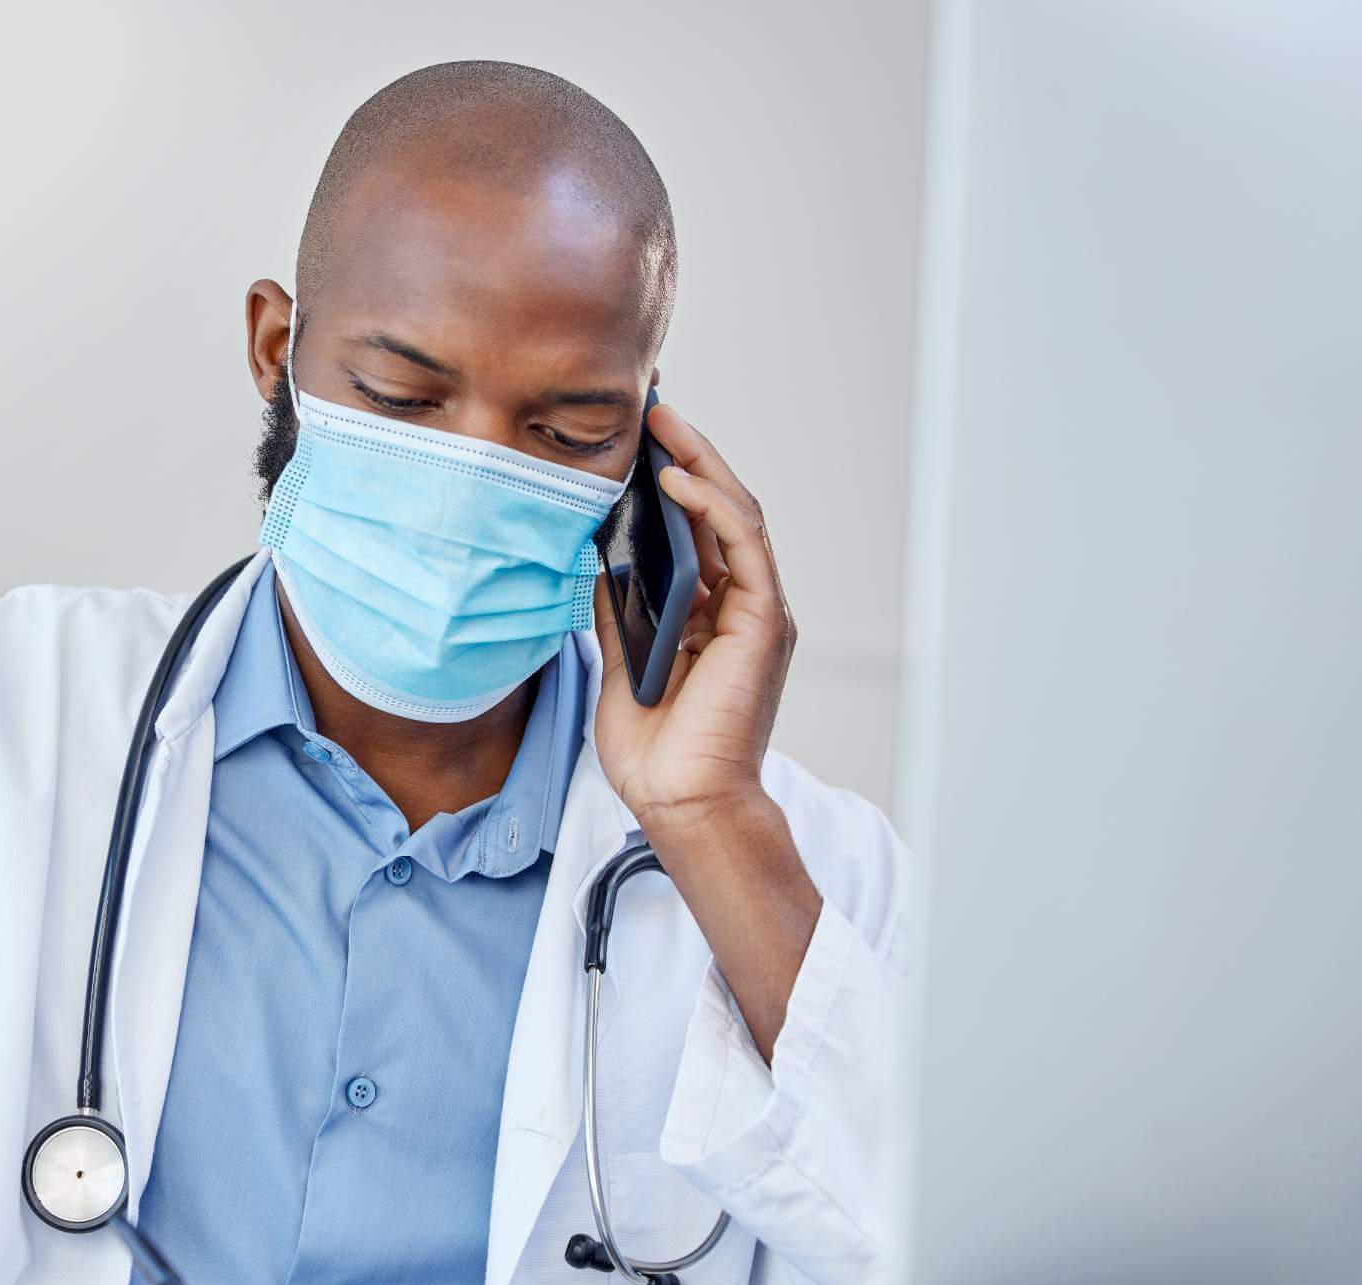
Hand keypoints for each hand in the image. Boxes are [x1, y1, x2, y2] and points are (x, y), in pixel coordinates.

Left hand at [595, 400, 795, 830]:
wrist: (681, 803)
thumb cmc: (656, 750)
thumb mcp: (621, 659)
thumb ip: (619, 605)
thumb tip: (599, 552)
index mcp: (711, 610)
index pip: (696, 526)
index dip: (669, 477)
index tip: (635, 434)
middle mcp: (740, 603)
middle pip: (719, 508)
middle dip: (686, 452)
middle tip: (651, 405)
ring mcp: (756, 610)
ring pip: (736, 514)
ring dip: (699, 462)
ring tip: (662, 420)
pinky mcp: (763, 622)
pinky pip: (744, 546)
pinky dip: (713, 507)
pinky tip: (676, 479)